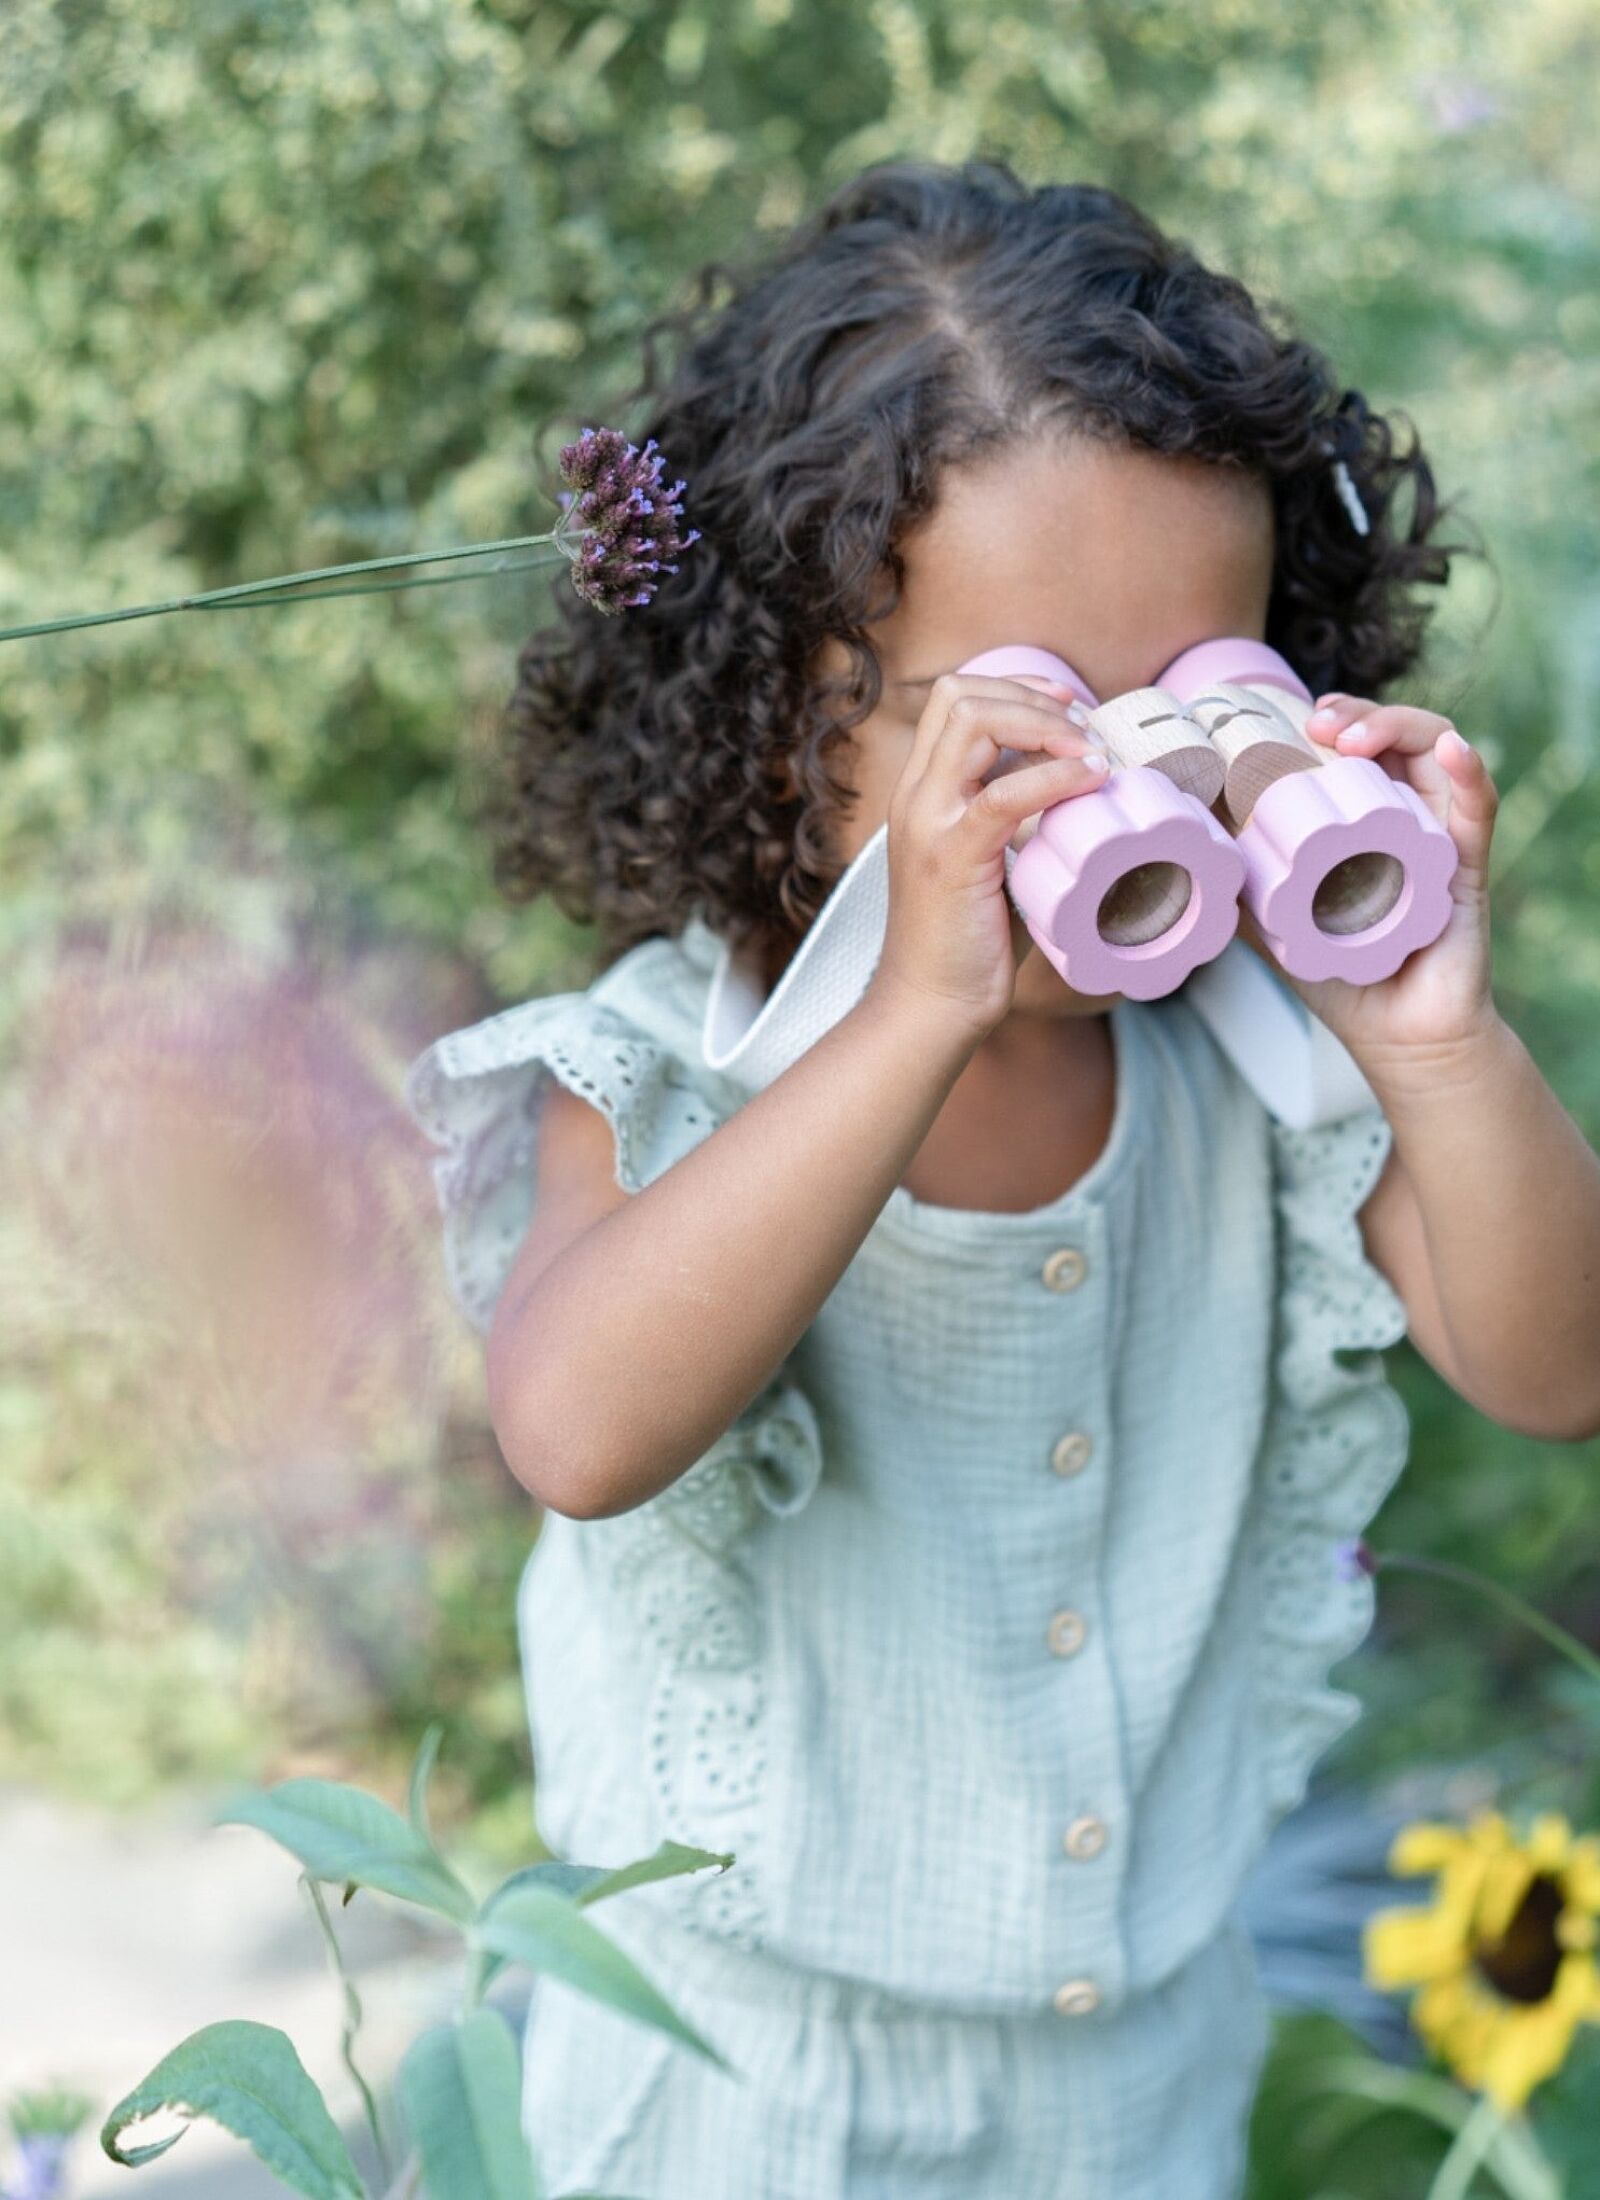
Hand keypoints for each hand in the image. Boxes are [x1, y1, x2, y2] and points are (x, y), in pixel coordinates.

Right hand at [867, 671, 1108, 1038]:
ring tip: (1091, 752)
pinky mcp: (952, 857)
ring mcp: (929, 823)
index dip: (1015, 688)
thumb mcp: (988, 863)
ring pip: (974, 721)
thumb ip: (1015, 820)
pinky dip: (1056, 777)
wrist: (930, 1006)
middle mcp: (916, 796)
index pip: (952, 698)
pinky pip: (1003, 793)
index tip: (1067, 710)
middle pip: (960, 694)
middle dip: (1032, 696)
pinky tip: (1091, 781)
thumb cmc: (967, 943)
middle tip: (1084, 727)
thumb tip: (1078, 790)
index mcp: (921, 792)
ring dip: (1045, 725)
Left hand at [1234, 692, 1502, 1079]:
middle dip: (1357, 714)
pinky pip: (1479, 805)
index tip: (1295, 720)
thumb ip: (1242, 889)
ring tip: (1353, 739)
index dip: (1331, 720)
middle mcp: (1406, 814)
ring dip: (1399, 725)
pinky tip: (1452, 750)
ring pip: (1436, 749)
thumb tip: (1188, 852)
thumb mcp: (1276, 926)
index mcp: (1364, 816)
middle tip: (1317, 725)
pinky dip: (1469, 770)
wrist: (1397, 1038)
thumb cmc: (1343, 978)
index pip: (1355, 747)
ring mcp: (1440, 834)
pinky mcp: (1470, 865)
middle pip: (1393, 735)